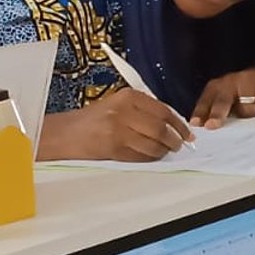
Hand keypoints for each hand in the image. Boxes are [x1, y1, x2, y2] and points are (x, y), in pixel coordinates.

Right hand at [46, 88, 195, 161]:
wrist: (66, 133)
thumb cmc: (95, 119)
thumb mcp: (120, 104)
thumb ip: (145, 110)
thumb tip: (174, 123)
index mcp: (128, 97)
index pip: (164, 111)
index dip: (179, 124)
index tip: (187, 132)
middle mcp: (124, 112)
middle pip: (161, 129)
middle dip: (174, 140)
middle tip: (179, 145)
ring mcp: (118, 131)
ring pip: (153, 144)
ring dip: (163, 151)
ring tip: (165, 151)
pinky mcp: (114, 148)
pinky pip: (141, 156)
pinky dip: (150, 158)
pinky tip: (150, 155)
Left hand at [192, 66, 254, 127]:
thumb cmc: (245, 91)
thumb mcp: (227, 99)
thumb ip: (216, 112)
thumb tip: (205, 128)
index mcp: (217, 86)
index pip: (206, 101)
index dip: (200, 113)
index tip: (196, 124)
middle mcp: (230, 81)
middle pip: (222, 101)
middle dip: (216, 114)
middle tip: (212, 125)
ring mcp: (248, 80)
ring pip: (246, 108)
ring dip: (249, 114)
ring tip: (253, 109)